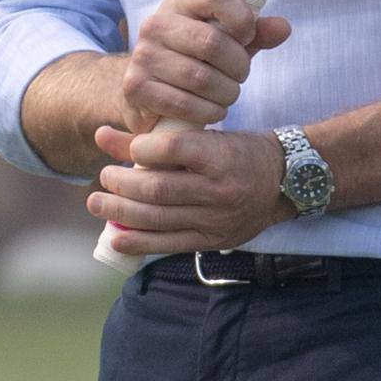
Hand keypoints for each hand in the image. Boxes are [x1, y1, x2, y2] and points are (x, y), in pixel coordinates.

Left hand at [87, 125, 289, 255]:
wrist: (284, 182)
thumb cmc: (241, 151)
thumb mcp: (207, 136)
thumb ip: (157, 138)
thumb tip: (104, 136)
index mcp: (221, 156)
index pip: (174, 149)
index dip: (142, 147)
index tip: (128, 147)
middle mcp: (219, 190)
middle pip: (158, 189)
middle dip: (121, 183)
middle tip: (105, 176)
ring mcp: (215, 220)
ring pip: (157, 218)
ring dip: (119, 211)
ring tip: (97, 202)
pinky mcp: (211, 240)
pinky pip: (167, 244)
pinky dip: (137, 242)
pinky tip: (114, 237)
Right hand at [119, 0, 289, 133]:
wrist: (150, 88)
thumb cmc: (196, 58)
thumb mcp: (228, 40)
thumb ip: (256, 32)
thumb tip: (284, 28)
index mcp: (180, 2)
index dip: (242, 18)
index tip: (248, 36)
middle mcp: (155, 23)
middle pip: (212, 42)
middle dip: (238, 66)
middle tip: (241, 75)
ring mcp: (142, 55)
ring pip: (201, 78)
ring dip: (226, 93)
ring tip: (228, 94)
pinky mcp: (135, 87)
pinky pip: (184, 104)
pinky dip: (208, 112)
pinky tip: (213, 110)